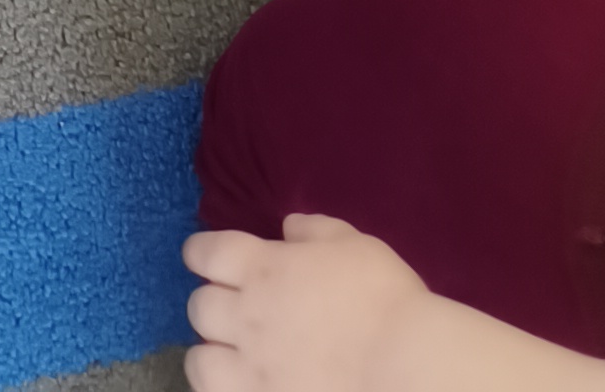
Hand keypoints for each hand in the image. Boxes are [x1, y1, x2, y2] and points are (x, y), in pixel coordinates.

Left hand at [186, 216, 435, 390]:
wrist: (405, 366)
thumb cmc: (385, 298)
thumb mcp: (353, 244)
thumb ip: (314, 230)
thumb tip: (288, 227)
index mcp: (263, 268)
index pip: (206, 253)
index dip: (200, 253)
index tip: (204, 258)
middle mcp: (247, 316)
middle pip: (199, 306)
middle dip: (209, 304)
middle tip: (229, 310)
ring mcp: (253, 368)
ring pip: (200, 360)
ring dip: (209, 353)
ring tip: (227, 356)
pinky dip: (226, 389)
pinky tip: (244, 386)